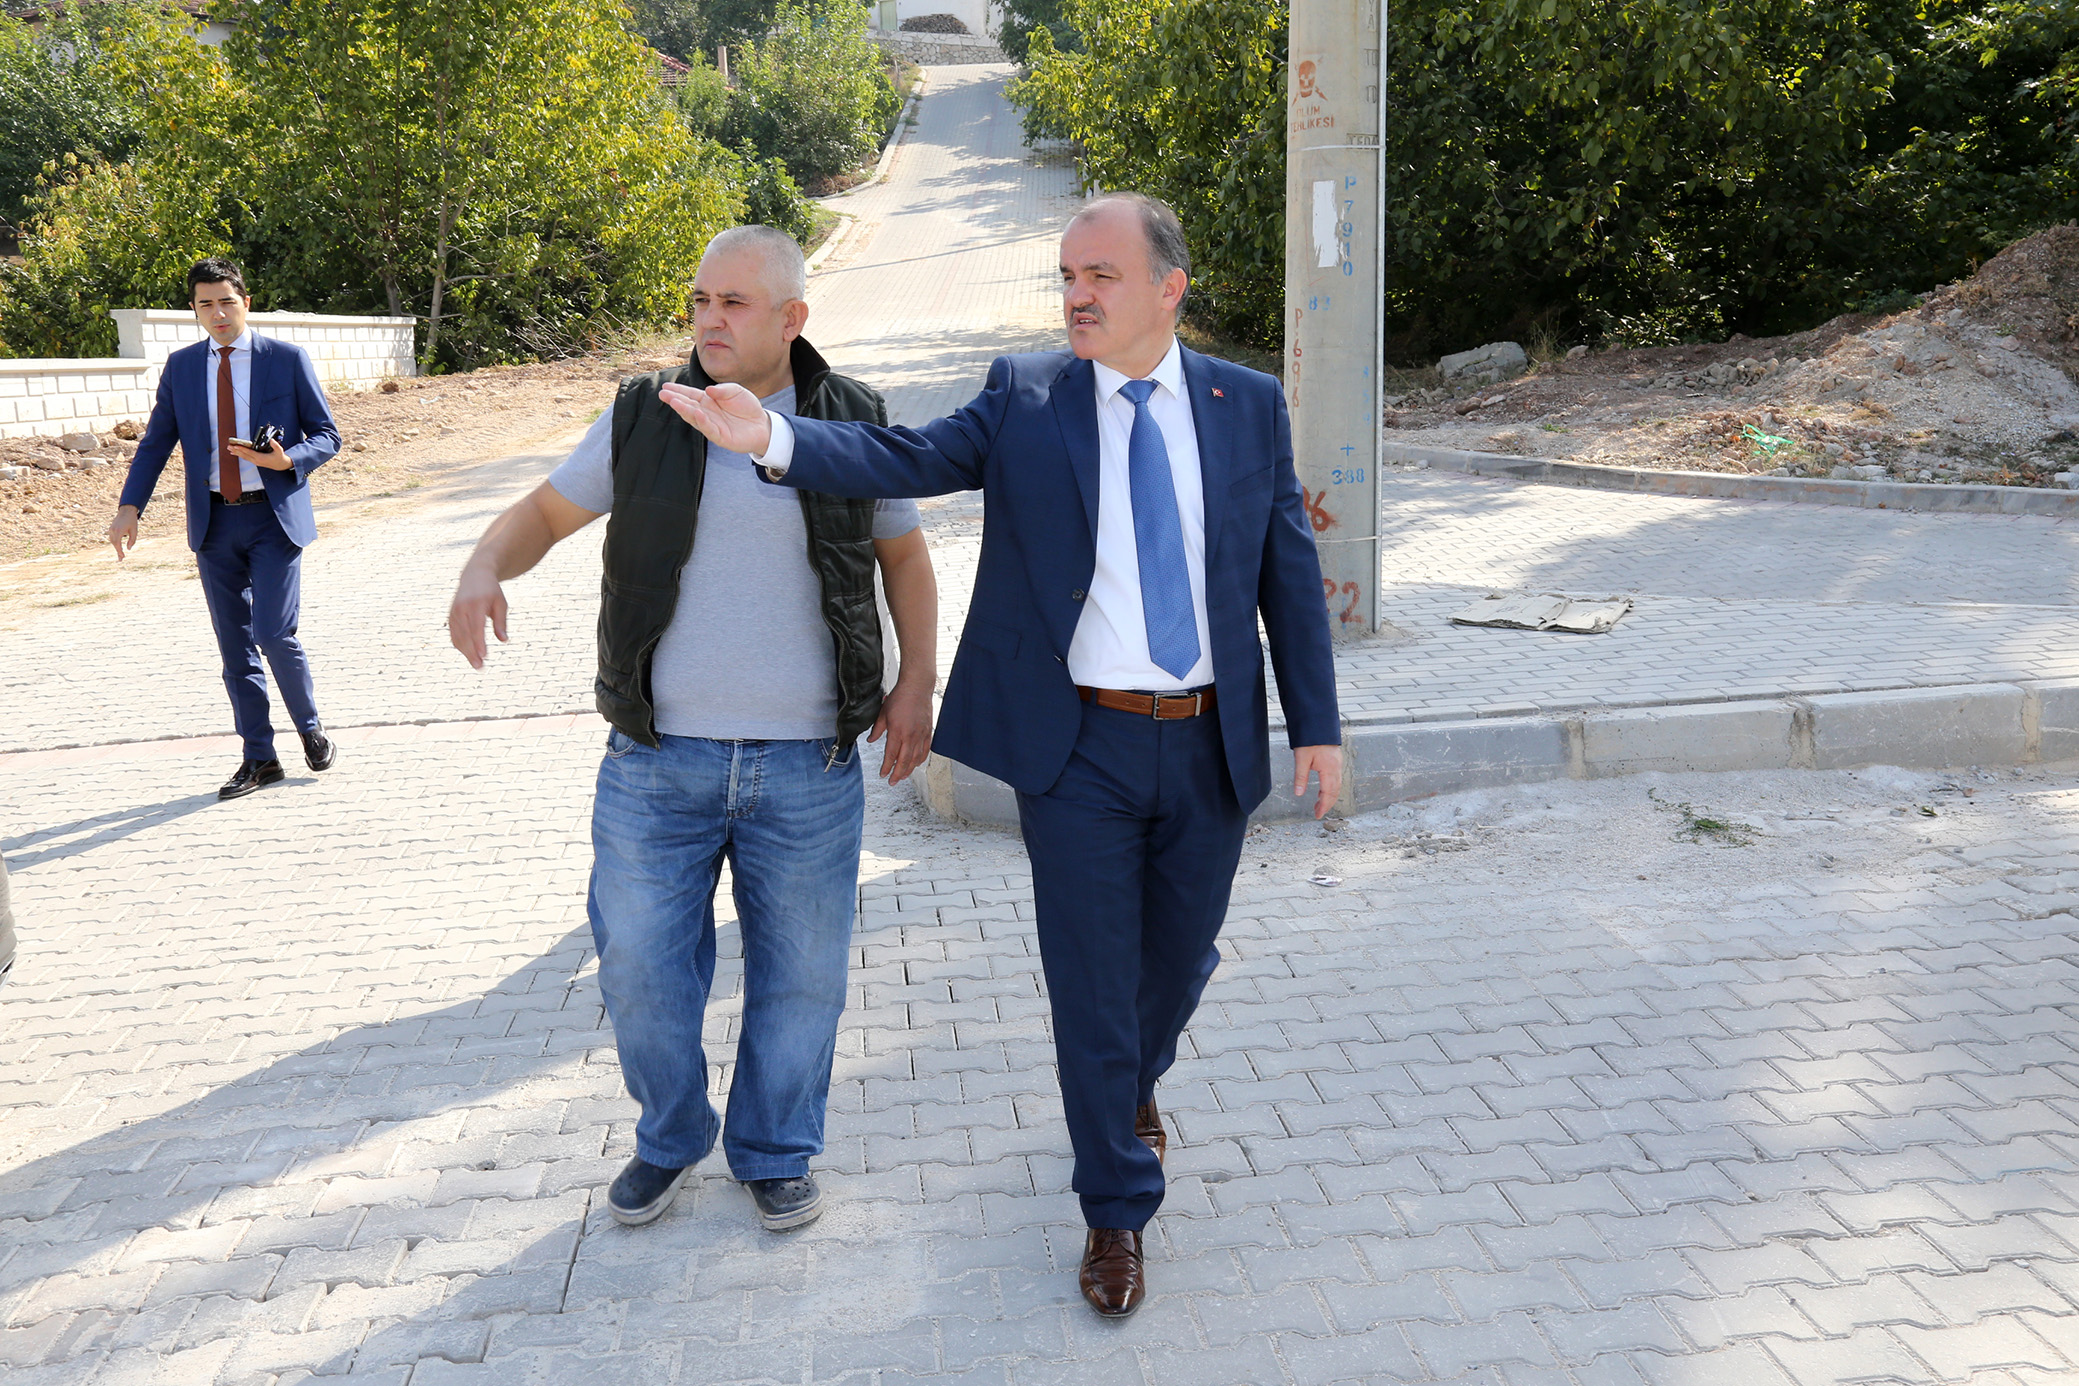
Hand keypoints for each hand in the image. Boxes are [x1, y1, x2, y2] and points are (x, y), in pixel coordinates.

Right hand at [108, 505, 139, 559]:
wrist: (126, 511)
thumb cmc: (132, 521)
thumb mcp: (134, 531)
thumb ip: (132, 540)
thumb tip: (128, 549)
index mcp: (119, 531)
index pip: (118, 544)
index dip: (120, 551)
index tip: (122, 557)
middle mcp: (113, 530)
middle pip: (114, 543)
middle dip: (117, 551)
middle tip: (121, 559)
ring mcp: (111, 529)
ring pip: (112, 541)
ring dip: (116, 548)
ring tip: (120, 555)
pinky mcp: (111, 528)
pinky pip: (112, 538)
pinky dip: (115, 543)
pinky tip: (118, 547)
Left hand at [229, 442, 292, 471]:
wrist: (281, 465)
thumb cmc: (279, 457)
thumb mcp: (280, 451)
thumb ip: (276, 445)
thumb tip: (271, 440)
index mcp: (261, 458)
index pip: (250, 453)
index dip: (242, 449)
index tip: (236, 446)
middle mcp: (256, 461)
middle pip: (244, 455)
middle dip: (236, 450)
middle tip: (229, 446)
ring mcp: (255, 462)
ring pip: (244, 457)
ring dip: (236, 453)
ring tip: (229, 449)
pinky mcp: (255, 462)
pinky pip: (246, 458)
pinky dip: (240, 455)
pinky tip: (235, 453)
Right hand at [448, 562, 508, 668]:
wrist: (474, 576)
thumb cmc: (491, 591)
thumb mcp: (501, 603)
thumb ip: (501, 622)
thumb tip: (503, 640)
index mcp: (475, 603)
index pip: (476, 626)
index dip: (479, 642)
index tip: (484, 655)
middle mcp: (461, 608)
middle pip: (465, 634)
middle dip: (471, 652)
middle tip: (480, 667)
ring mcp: (454, 612)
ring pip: (458, 636)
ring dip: (465, 652)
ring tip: (476, 665)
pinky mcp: (450, 616)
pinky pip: (454, 634)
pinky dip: (460, 645)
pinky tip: (468, 654)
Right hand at [658, 381, 772, 455]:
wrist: (763, 424)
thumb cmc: (747, 407)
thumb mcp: (736, 391)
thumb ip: (723, 389)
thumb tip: (708, 390)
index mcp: (708, 401)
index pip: (690, 395)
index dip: (678, 391)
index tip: (665, 387)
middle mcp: (707, 413)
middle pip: (688, 406)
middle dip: (675, 400)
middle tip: (663, 394)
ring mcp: (712, 425)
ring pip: (695, 418)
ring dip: (684, 410)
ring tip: (673, 401)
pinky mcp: (720, 437)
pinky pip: (709, 429)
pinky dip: (702, 421)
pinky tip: (696, 413)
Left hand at [869, 678, 933, 783]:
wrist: (917, 687)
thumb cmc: (900, 698)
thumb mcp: (883, 713)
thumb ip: (877, 730)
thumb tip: (870, 740)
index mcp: (897, 731)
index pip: (891, 755)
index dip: (886, 767)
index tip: (883, 774)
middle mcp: (910, 736)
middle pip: (904, 761)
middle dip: (897, 774)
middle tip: (892, 781)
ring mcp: (921, 735)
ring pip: (915, 758)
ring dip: (909, 770)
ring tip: (902, 776)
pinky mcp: (928, 732)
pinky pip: (925, 751)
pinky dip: (920, 760)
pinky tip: (915, 764)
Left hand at [1292, 744, 1341, 819]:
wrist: (1318, 723)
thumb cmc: (1310, 739)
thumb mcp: (1301, 758)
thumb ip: (1300, 777)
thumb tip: (1299, 793)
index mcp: (1329, 769)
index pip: (1328, 793)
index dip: (1324, 806)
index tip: (1318, 814)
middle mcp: (1336, 767)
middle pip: (1335, 791)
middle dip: (1327, 803)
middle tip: (1318, 812)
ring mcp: (1338, 763)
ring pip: (1337, 785)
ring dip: (1329, 796)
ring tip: (1319, 804)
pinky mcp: (1336, 760)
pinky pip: (1337, 778)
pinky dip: (1331, 787)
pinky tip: (1324, 789)